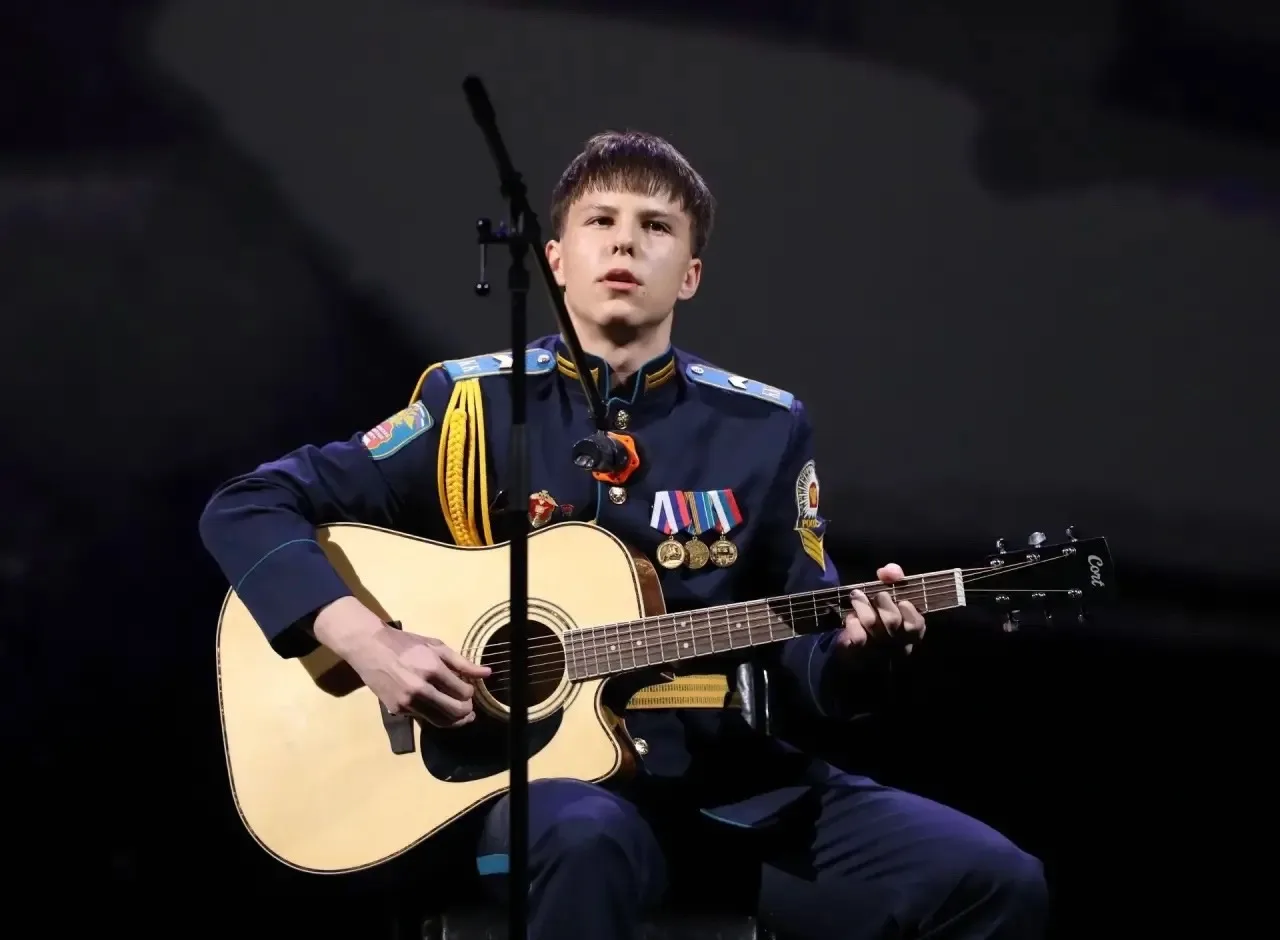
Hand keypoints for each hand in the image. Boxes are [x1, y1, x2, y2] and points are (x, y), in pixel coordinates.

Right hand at [315, 598, 490, 727]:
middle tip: (469, 707)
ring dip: (454, 720)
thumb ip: (463, 662)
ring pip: (440, 721)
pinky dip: (434, 716)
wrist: (369, 648)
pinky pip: (423, 718)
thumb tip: (488, 673)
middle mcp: (421, 688)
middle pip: (455, 711)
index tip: (469, 690)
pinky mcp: (397, 710)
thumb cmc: (405, 644)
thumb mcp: (436, 646)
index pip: (464, 692)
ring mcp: (407, 702)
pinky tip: (437, 708)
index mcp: (433, 669)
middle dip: (467, 711)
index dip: (471, 693)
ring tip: (460, 714)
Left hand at [835, 563, 925, 655]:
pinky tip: (852, 617)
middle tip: (877, 594)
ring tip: (856, 595)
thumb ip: (894, 577)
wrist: (853, 643)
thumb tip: (887, 571)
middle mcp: (897, 645)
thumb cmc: (881, 613)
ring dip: (863, 604)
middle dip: (883, 601)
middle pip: (892, 621)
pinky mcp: (859, 654)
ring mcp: (878, 651)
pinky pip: (856, 635)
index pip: (916, 625)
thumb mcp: (892, 594)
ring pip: (872, 623)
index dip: (909, 610)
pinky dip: (853, 621)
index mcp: (912, 633)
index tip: (901, 600)